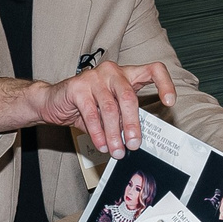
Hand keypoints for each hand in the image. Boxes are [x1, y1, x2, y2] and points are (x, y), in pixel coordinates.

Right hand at [35, 62, 177, 155]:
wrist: (52, 102)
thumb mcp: (109, 111)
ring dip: (114, 134)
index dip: (164, 84)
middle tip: (134, 144)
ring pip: (110, 108)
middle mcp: (113, 72)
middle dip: (133, 125)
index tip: (170, 102)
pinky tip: (102, 144)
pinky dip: (98, 133)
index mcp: (126, 74)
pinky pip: (91, 114)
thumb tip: (138, 139)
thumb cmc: (86, 105)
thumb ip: (123, 118)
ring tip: (117, 151)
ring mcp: (94, 77)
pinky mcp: (78, 87)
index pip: (152, 70)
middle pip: (130, 97)